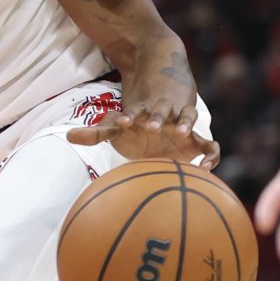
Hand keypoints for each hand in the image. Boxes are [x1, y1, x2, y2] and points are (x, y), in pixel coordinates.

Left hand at [67, 105, 219, 167]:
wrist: (164, 113)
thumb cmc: (136, 124)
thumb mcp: (117, 126)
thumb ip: (96, 133)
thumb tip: (68, 137)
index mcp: (143, 114)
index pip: (135, 112)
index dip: (130, 116)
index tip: (124, 121)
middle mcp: (164, 116)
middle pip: (163, 111)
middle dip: (159, 117)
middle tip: (154, 126)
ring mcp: (182, 127)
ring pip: (190, 119)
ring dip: (186, 124)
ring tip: (182, 133)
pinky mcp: (197, 142)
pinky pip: (209, 147)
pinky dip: (211, 154)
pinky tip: (206, 169)